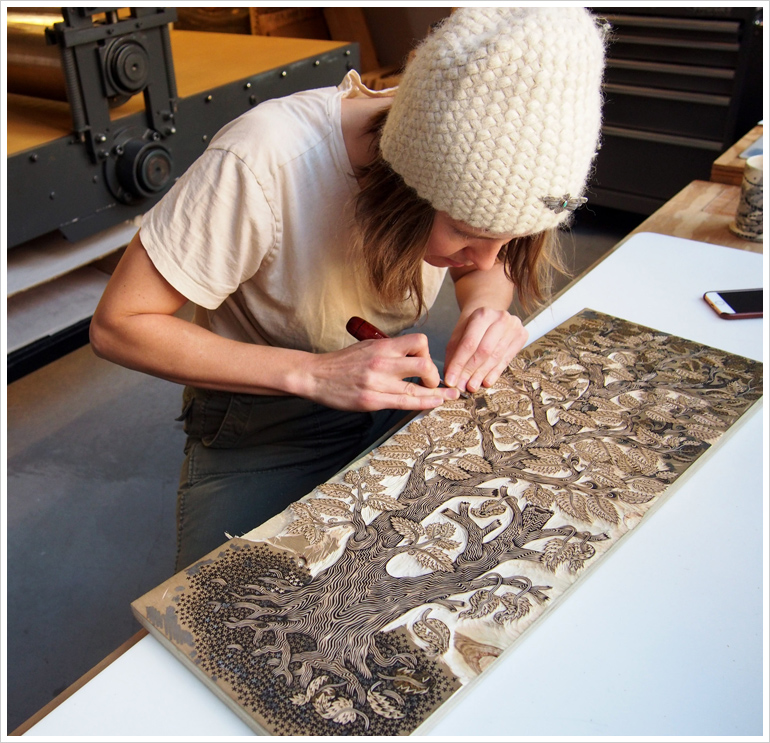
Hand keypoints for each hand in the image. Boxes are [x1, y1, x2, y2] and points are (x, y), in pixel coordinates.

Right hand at [305, 334, 459, 411]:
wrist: (316, 375)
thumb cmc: (342, 362)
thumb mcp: (367, 346)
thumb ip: (389, 351)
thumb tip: (411, 357)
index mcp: (382, 346)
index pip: (418, 342)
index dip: (427, 353)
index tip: (426, 362)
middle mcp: (382, 363)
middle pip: (424, 365)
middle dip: (434, 376)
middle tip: (433, 382)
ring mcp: (377, 383)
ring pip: (417, 389)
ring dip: (437, 394)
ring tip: (448, 396)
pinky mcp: (372, 401)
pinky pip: (404, 403)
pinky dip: (423, 404)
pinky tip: (433, 403)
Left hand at [443, 307, 527, 392]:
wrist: (491, 316)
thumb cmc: (472, 326)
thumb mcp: (459, 334)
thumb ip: (454, 354)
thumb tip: (451, 378)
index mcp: (482, 314)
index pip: (469, 343)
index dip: (459, 364)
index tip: (450, 380)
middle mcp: (500, 318)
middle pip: (484, 351)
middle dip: (470, 371)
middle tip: (461, 386)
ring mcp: (514, 327)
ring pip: (496, 357)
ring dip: (482, 375)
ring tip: (472, 386)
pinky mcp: (522, 336)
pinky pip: (506, 360)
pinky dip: (494, 373)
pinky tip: (486, 382)